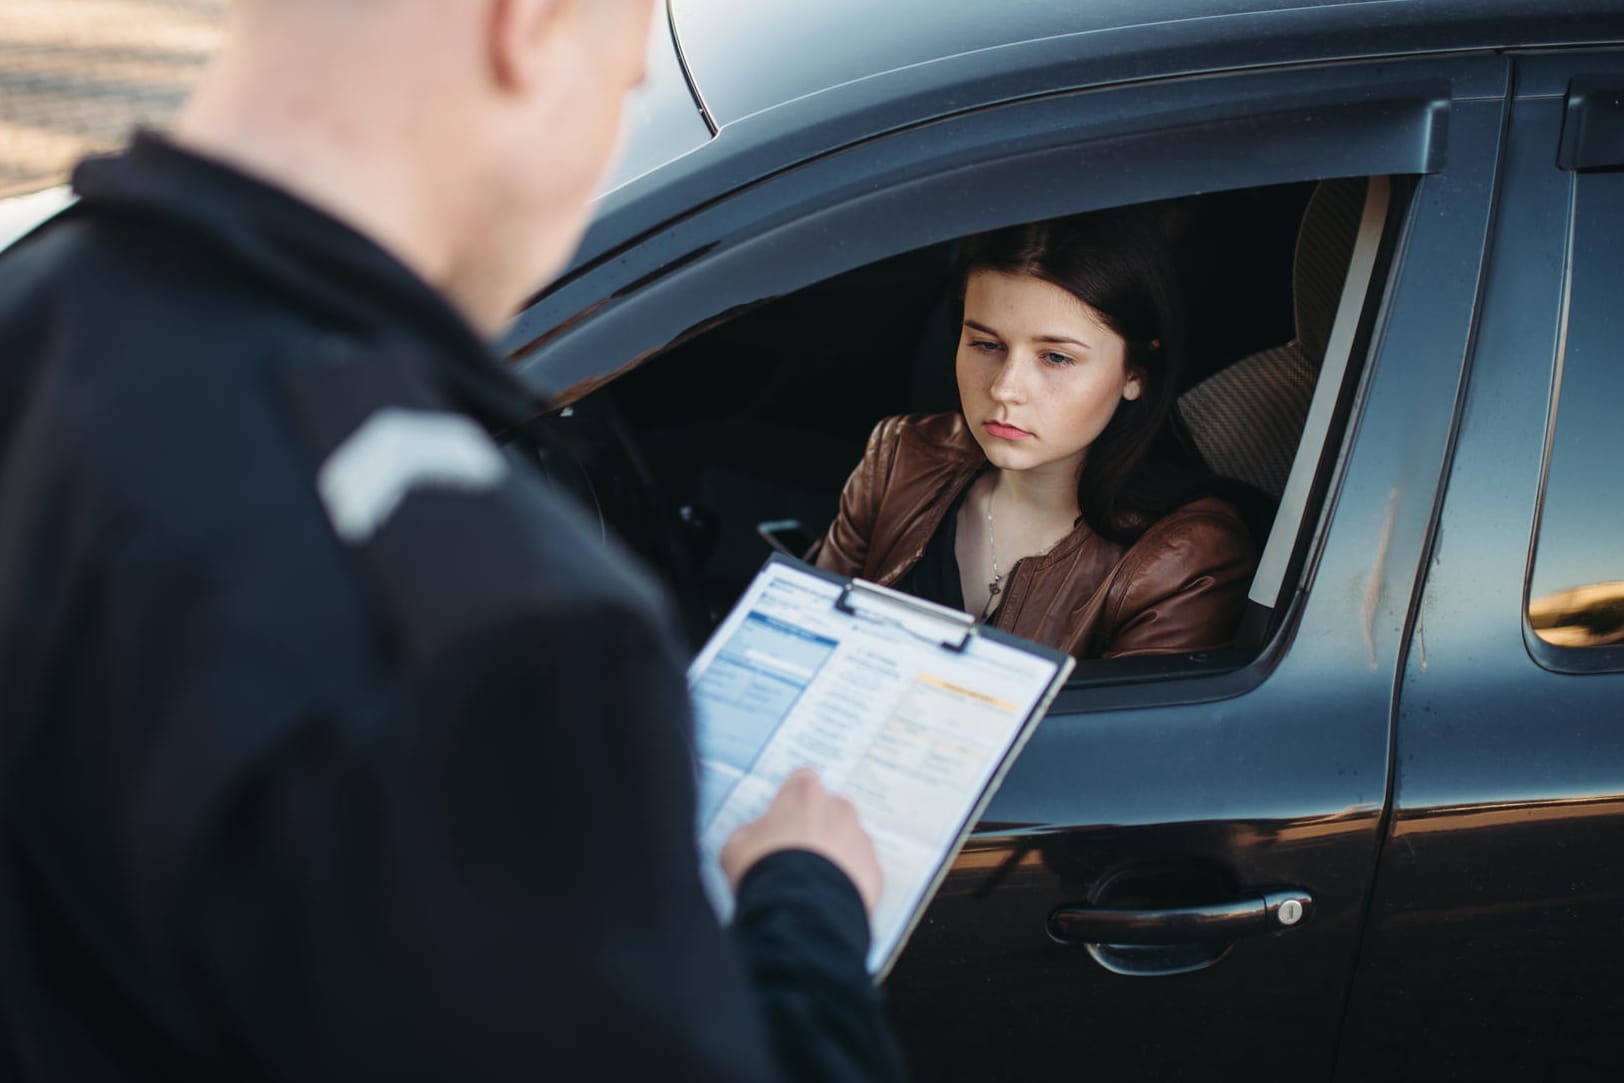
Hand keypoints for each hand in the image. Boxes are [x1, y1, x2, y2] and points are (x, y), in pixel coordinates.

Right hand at [720, 767, 883, 915]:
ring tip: (813, 882)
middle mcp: (838, 809)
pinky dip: (849, 881)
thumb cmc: (765, 869)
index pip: (802, 780)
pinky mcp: (874, 870)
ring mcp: (860, 839)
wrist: (799, 911)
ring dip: (835, 855)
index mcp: (803, 794)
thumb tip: (755, 836)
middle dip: (817, 827)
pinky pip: (861, 872)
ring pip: (849, 841)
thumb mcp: (736, 845)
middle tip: (797, 854)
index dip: (792, 800)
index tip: (785, 816)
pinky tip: (828, 898)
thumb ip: (751, 832)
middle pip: (830, 810)